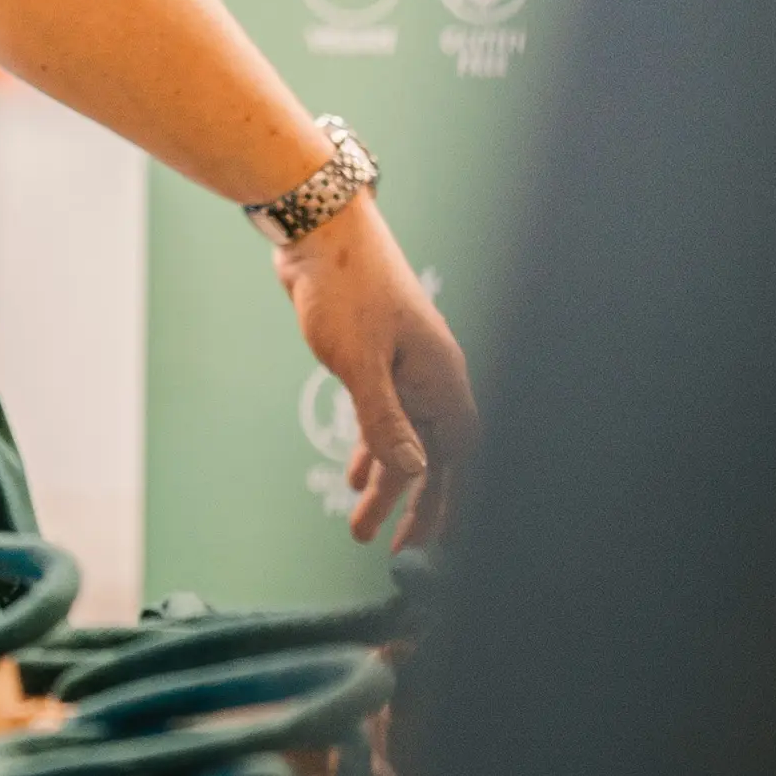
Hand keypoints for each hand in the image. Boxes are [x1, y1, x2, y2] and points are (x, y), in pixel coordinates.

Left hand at [274, 196, 477, 548]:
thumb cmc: (343, 288)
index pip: (457, 455)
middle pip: (431, 453)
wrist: (318, 227)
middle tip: (392, 549)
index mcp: (440, 378)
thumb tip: (413, 475)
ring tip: (361, 526)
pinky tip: (354, 473)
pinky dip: (371, 445)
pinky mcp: (376, 355)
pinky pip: (383, 415)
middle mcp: (430, 375)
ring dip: (384, 480)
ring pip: (402, 436)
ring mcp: (404, 365)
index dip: (449, 501)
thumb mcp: (360, 362)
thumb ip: (384, 421)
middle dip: (414, 504)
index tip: (432, 545)